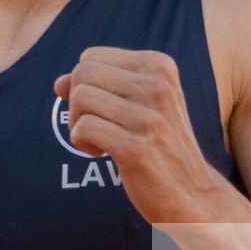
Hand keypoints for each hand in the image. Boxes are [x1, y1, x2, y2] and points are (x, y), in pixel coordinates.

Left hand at [53, 47, 224, 224]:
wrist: (192, 193)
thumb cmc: (160, 146)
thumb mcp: (139, 105)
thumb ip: (100, 88)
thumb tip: (58, 82)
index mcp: (160, 66)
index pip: (91, 57)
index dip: (85, 84)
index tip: (105, 110)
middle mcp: (158, 86)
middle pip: (82, 73)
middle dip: (76, 102)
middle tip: (96, 126)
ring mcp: (150, 117)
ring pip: (80, 97)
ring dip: (77, 124)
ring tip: (99, 141)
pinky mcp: (137, 148)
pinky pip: (84, 128)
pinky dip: (81, 142)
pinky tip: (101, 154)